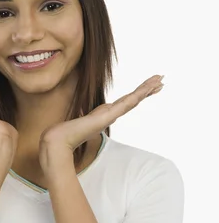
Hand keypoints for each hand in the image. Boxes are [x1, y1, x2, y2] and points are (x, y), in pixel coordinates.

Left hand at [38, 74, 164, 167]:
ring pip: (133, 99)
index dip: (138, 94)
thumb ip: (83, 115)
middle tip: (162, 81)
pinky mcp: (108, 115)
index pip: (125, 101)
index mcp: (105, 114)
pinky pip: (126, 103)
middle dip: (147, 90)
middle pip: (134, 99)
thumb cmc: (67, 132)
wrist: (60, 141)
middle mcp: (111, 114)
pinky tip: (146, 88)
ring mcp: (111, 115)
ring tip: (160, 80)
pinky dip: (137, 95)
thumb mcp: (79, 118)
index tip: (148, 87)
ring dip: (147, 89)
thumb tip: (80, 110)